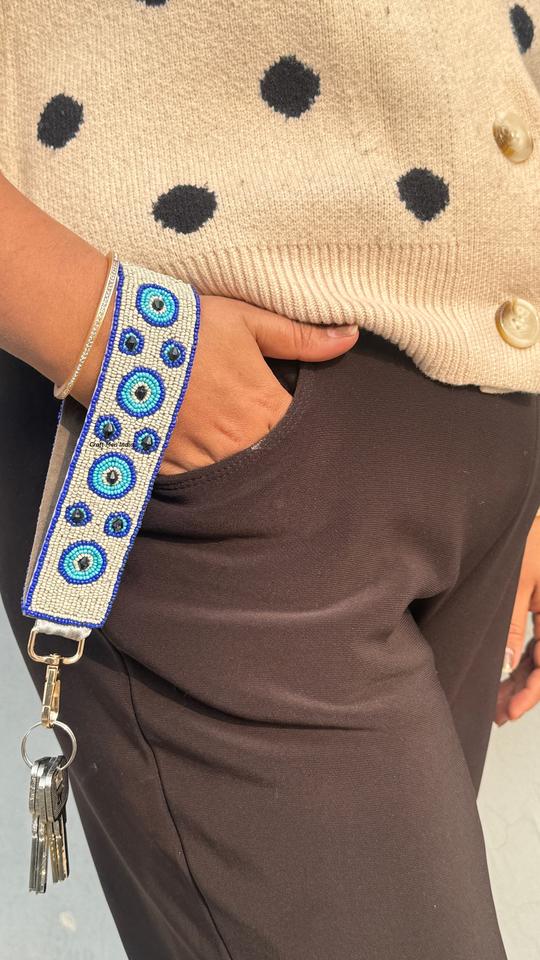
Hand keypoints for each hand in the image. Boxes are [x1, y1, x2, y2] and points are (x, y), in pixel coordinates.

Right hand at [158, 294, 358, 474]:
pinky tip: (204, 469)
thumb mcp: (247, 321)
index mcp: (263, 406)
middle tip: (269, 451)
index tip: (302, 435)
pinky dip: (202, 480)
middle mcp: (237, 440)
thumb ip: (300, 337)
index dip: (304, 439)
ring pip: (235, 480)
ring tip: (235, 460)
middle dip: (273, 459)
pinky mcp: (169, 467)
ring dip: (240, 473)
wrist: (116, 338)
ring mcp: (202, 458)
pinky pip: (195, 486)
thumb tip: (350, 336)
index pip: (301, 437)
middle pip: (270, 464)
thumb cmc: (187, 326)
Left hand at [494, 516, 539, 725]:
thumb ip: (512, 624)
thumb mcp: (516, 581)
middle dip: (523, 691)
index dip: (533, 690)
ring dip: (519, 678)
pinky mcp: (533, 603)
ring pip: (537, 654)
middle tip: (498, 714)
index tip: (513, 710)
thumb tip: (507, 664)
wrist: (513, 511)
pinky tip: (502, 672)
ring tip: (496, 702)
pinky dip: (517, 658)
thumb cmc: (524, 538)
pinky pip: (531, 639)